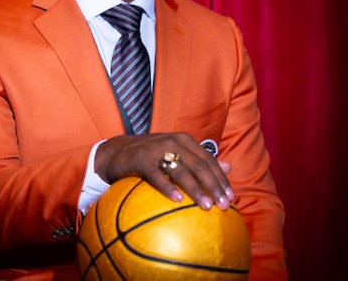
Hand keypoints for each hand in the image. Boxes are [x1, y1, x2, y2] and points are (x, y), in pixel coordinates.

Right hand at [95, 133, 233, 209]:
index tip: (231, 197)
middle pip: (199, 166)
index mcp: (184, 140)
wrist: (117, 152)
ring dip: (195, 190)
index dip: (221, 179)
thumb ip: (201, 160)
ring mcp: (156, 149)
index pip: (208, 160)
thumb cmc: (150, 156)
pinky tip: (177, 200)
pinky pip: (157, 176)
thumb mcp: (177, 153)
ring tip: (206, 206)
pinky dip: (168, 188)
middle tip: (223, 206)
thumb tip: (229, 166)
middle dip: (213, 186)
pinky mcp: (141, 159)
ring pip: (181, 171)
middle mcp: (173, 141)